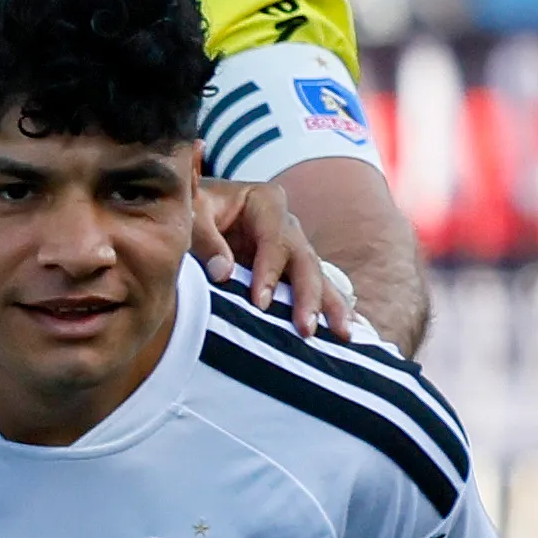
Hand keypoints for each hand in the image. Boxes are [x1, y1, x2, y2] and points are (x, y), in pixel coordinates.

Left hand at [204, 178, 358, 336]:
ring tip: (344, 334)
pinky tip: (347, 328)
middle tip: (307, 328)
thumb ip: (204, 239)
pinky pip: (314, 288)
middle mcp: (286, 224)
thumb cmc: (190, 209)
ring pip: (316, 277)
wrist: (192, 210)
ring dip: (331, 306)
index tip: (260, 303)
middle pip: (304, 260)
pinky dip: (329, 308)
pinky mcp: (289, 268)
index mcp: (265, 203)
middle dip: (308, 296)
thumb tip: (223, 273)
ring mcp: (291, 247)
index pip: (274, 240)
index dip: (269, 272)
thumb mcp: (191, 213)